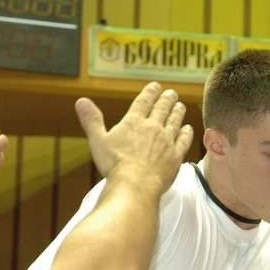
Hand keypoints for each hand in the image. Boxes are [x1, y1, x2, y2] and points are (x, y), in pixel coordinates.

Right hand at [75, 82, 192, 188]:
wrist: (135, 184)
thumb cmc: (114, 165)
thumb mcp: (97, 140)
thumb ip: (92, 120)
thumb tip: (81, 101)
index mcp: (134, 122)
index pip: (144, 102)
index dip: (150, 92)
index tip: (156, 86)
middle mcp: (153, 128)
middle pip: (162, 109)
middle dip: (167, 99)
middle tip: (171, 93)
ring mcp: (166, 141)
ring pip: (174, 122)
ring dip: (178, 112)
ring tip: (181, 106)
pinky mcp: (176, 155)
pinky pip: (183, 140)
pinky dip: (186, 133)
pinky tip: (188, 128)